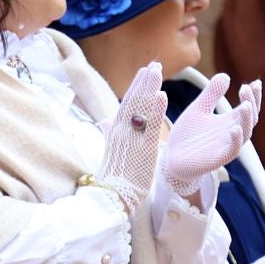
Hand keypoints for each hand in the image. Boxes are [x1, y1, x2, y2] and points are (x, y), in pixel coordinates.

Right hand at [95, 63, 166, 213]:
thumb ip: (108, 134)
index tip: (143, 72)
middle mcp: (121, 133)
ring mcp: (132, 140)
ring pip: (141, 109)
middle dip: (143, 82)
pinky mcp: (144, 150)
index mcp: (114, 133)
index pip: (126, 104)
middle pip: (133, 102)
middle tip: (153, 64)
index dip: (135, 87)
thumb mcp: (108, 153)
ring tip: (156, 71)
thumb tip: (103, 121)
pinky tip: (161, 95)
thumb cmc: (110, 179)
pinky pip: (151, 127)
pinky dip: (155, 110)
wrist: (110, 199)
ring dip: (149, 89)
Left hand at [164, 73, 259, 197]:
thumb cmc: (187, 135)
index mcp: (230, 121)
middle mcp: (233, 133)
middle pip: (250, 117)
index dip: (253, 95)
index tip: (254, 82)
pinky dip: (235, 140)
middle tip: (247, 88)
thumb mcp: (198, 109)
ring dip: (246, 119)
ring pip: (245, 133)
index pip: (248, 106)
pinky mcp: (219, 159)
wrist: (172, 158)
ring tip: (245, 105)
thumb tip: (225, 75)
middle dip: (251, 102)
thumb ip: (211, 94)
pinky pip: (232, 150)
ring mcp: (228, 146)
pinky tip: (234, 128)